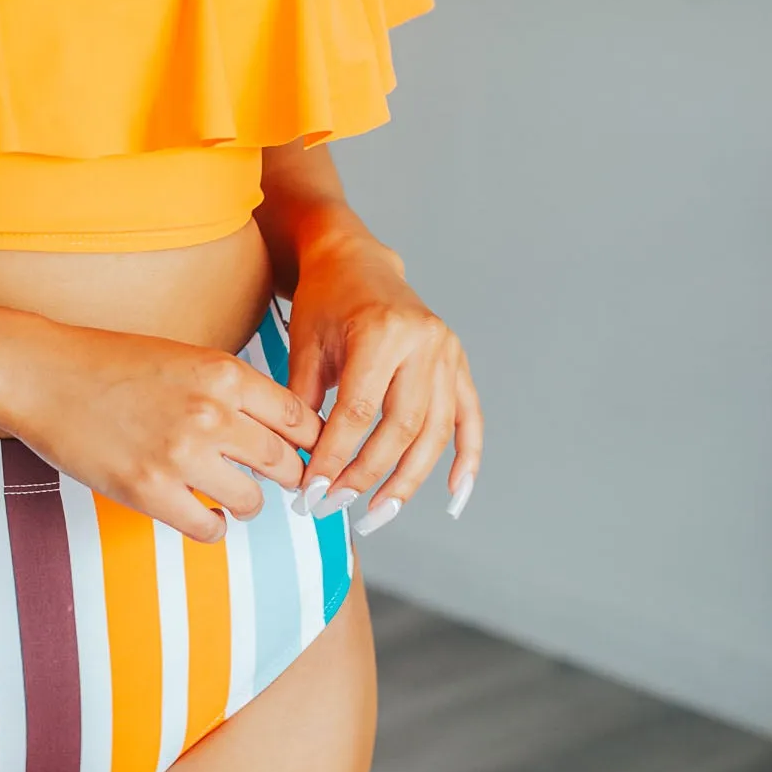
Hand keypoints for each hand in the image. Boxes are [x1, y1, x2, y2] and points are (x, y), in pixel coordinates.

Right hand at [0, 319, 323, 543]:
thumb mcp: (184, 357)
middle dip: (287, 477)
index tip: (304, 452)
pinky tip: (199, 513)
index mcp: (223, 372)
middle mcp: (211, 413)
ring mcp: (181, 455)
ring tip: (230, 497)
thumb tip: (276, 426)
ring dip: (246, 504)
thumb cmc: (110, 362)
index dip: (309, 441)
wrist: (43, 374)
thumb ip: (229, 388)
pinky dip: (211, 527)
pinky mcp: (150, 490)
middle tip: (277, 482)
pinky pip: (208, 529)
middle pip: (284, 462)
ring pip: (252, 501)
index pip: (299, 417)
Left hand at [286, 232, 482, 531]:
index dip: (336, 457)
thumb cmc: (325, 298)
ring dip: (409, 480)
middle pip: (401, 427)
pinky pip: (469, 417)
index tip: (314, 491)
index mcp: (380, 331)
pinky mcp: (458, 361)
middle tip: (339, 506)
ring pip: (435, 431)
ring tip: (379, 513)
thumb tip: (302, 465)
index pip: (358, 411)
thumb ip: (304, 402)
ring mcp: (446, 351)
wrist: (355, 259)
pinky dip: (466, 458)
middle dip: (369, 475)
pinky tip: (454, 494)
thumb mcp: (305, 344)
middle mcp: (422, 341)